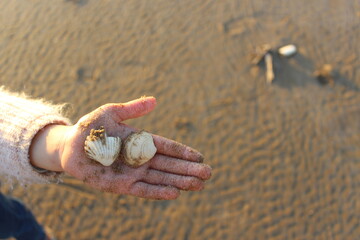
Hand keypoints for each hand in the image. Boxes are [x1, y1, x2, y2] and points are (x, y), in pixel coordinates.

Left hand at [31, 97, 211, 199]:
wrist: (70, 146)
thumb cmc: (90, 127)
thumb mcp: (111, 112)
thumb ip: (133, 109)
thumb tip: (155, 100)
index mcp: (141, 141)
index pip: (167, 147)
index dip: (183, 152)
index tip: (200, 156)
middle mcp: (140, 158)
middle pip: (169, 165)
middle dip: (188, 170)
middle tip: (208, 173)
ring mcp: (132, 173)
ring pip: (161, 178)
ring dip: (180, 182)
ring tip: (199, 185)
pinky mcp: (121, 186)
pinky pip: (143, 190)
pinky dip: (158, 192)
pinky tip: (175, 193)